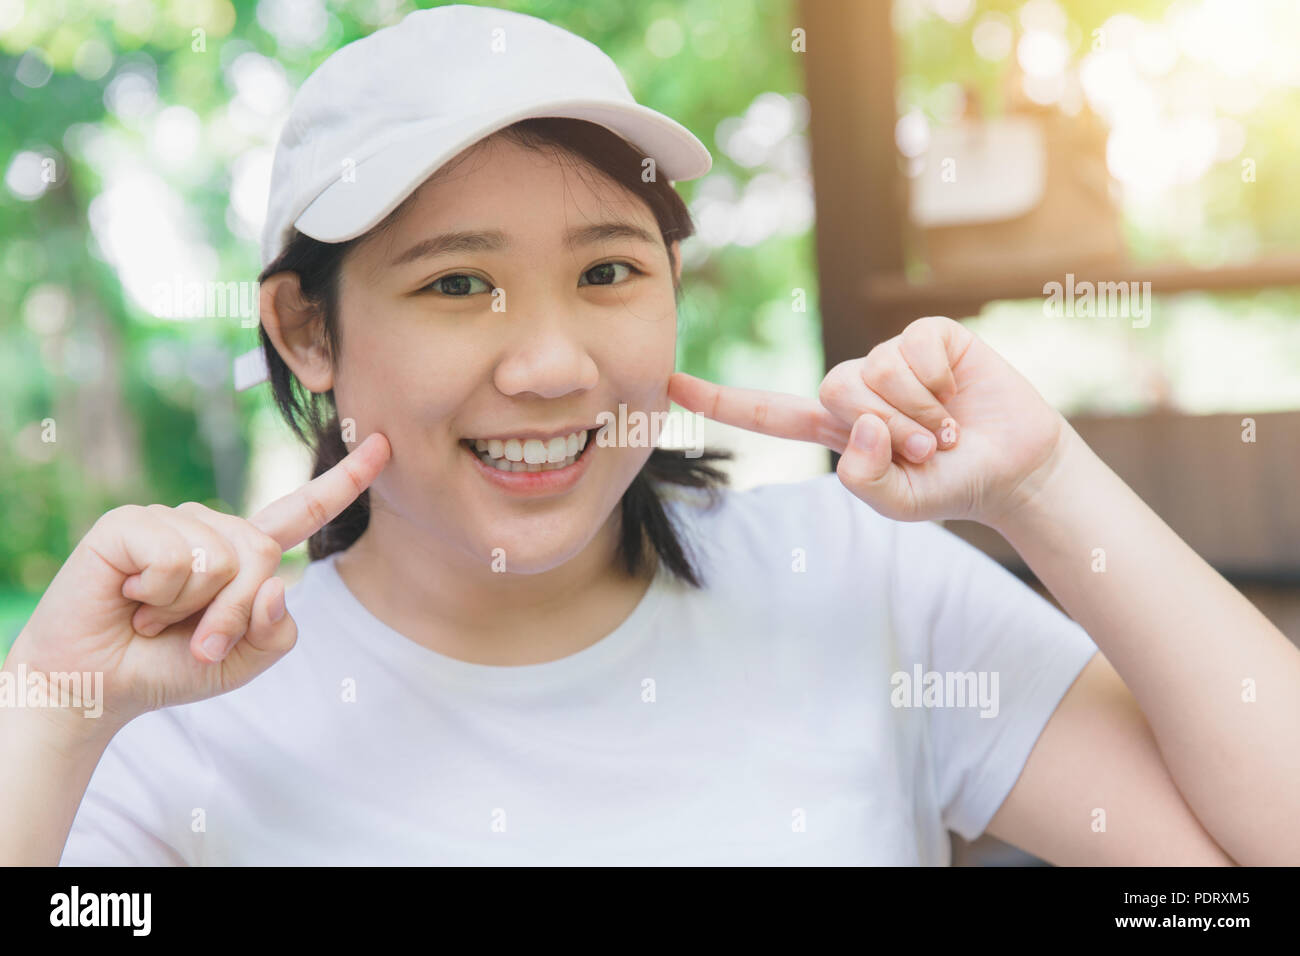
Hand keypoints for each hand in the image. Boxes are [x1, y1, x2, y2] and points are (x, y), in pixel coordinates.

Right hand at [7, 433, 390, 733]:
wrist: (97, 688)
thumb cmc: (169, 668)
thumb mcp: (244, 661)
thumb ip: (277, 630)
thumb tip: (275, 581)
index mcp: (244, 555)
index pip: (302, 513)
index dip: (345, 482)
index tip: (386, 445)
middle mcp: (211, 530)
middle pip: (264, 553)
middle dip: (233, 613)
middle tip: (195, 641)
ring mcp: (170, 520)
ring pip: (222, 558)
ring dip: (192, 609)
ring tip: (153, 618)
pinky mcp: (128, 523)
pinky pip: (176, 557)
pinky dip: (157, 594)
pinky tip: (129, 598)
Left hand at [668, 316, 1068, 524]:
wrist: (1014, 467)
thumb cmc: (950, 484)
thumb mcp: (901, 502)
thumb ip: (867, 481)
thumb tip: (860, 424)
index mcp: (837, 428)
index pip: (769, 413)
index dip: (721, 401)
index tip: (670, 384)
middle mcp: (857, 387)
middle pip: (834, 389)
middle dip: (887, 427)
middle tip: (924, 449)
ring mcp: (892, 357)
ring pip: (877, 370)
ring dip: (918, 411)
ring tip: (945, 430)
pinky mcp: (929, 335)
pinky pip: (915, 348)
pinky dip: (940, 381)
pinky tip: (959, 394)